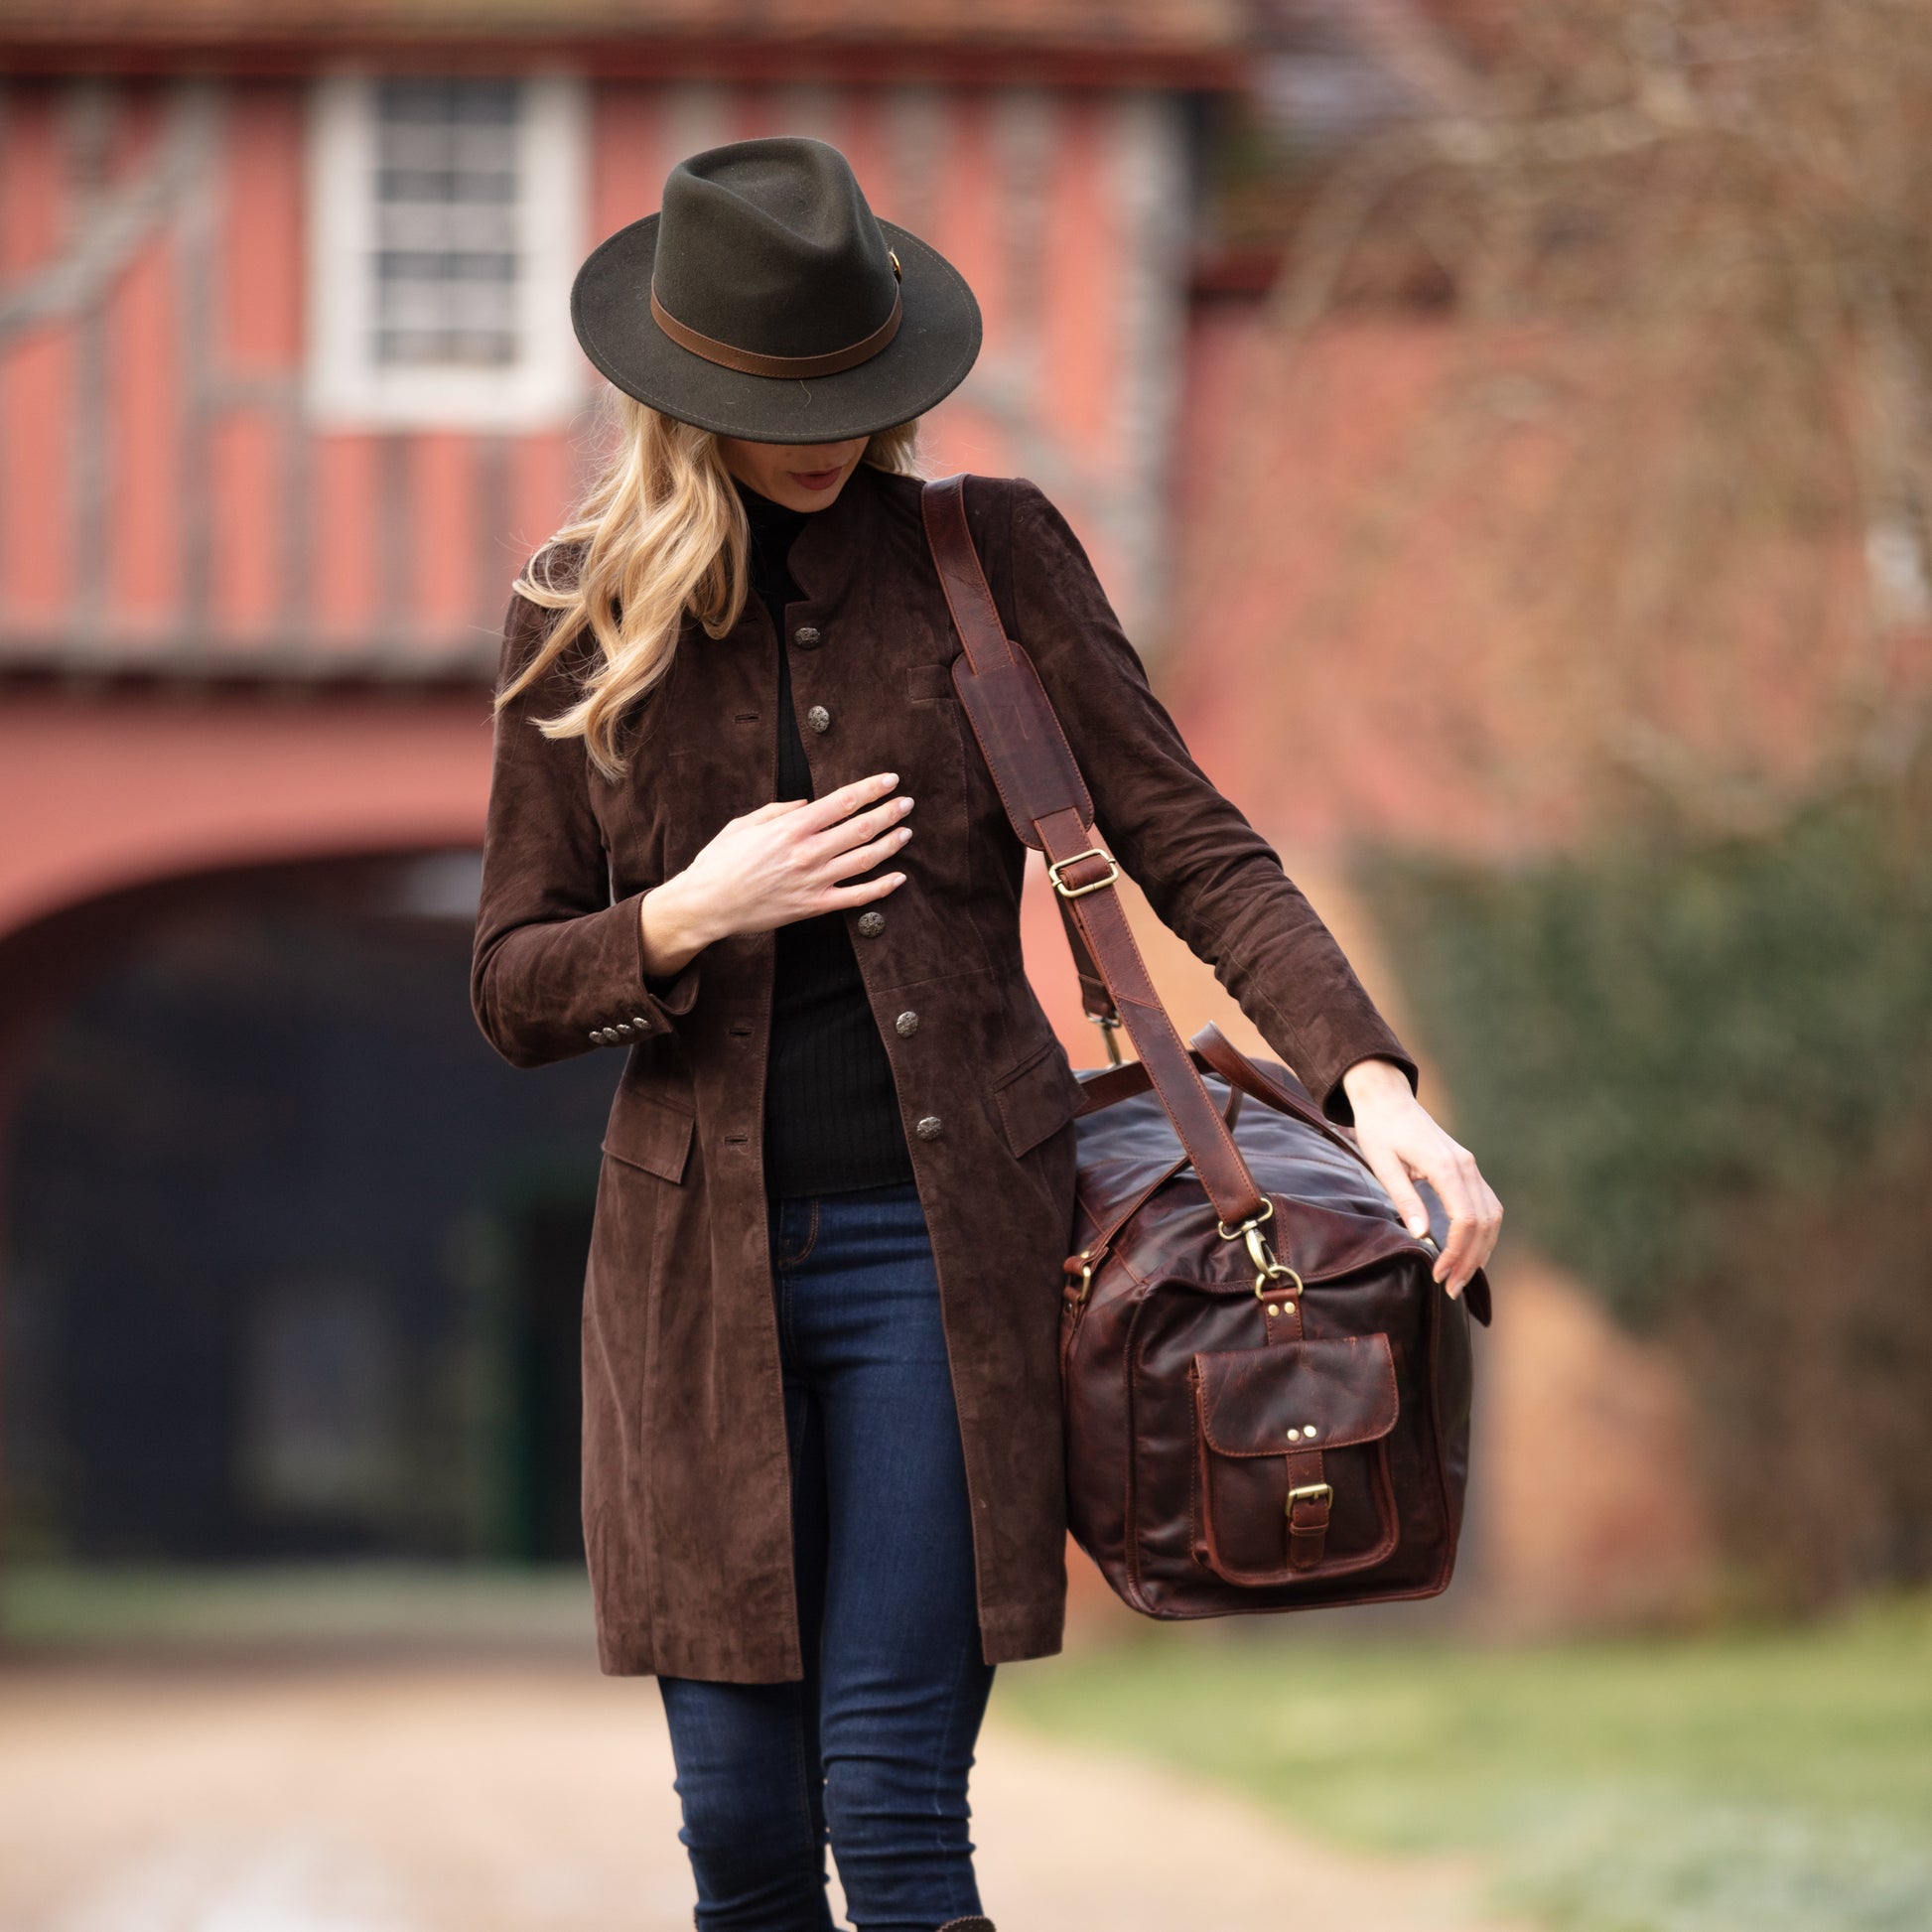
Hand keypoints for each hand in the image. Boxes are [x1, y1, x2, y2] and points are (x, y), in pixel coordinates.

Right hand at [639, 772, 912, 976]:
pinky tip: (898, 879)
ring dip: (890, 844)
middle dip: (888, 813)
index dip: (871, 789)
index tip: (890, 780)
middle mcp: (807, 852)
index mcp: (791, 827)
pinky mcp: (813, 906)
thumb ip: (778, 810)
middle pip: (861, 828)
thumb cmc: (719, 862)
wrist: (707, 905)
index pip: (843, 802)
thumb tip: (807, 802)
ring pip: (865, 860)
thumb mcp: (743, 824)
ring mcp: (813, 881)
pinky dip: (881, 888)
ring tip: (906, 832)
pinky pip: (856, 897)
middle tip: (907, 803)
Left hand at [1339, 1057, 1501, 1297]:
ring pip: (1492, 1215)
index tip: (1439, 1275)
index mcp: (1446, 1166)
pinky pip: (1486, 1205)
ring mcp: (1470, 1166)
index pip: (1466, 1220)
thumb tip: (1422, 1235)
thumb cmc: (1379, 1130)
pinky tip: (1469, 1251)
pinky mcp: (1467, 1168)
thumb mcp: (1382, 1164)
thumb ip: (1404, 1198)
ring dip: (1481, 1249)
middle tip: (1451, 1288)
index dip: (1456, 1252)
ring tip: (1461, 1276)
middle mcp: (1466, 1166)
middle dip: (1471, 1260)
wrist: (1387, 1098)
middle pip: (1484, 1223)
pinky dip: (1483, 1232)